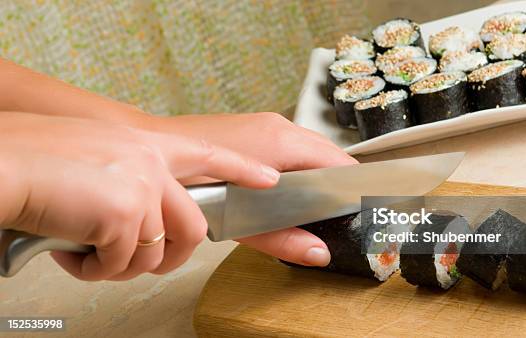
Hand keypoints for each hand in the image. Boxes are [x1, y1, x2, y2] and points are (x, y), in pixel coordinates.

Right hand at [0, 112, 278, 280]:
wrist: (1, 161)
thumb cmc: (33, 159)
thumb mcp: (96, 154)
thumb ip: (129, 176)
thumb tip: (137, 213)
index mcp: (145, 144)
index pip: (209, 154)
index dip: (242, 169)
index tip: (269, 179)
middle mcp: (151, 162)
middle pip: (193, 226)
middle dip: (170, 256)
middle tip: (135, 260)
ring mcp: (143, 186)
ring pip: (158, 252)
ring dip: (122, 265)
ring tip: (90, 254)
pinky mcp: (126, 213)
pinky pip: (122, 264)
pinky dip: (94, 269)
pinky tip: (71, 251)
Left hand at [147, 112, 357, 266]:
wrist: (151, 150)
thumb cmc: (191, 182)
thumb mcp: (242, 219)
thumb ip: (283, 237)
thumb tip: (319, 253)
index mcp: (283, 142)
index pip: (338, 163)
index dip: (351, 188)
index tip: (357, 211)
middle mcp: (278, 126)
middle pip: (327, 155)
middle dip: (335, 184)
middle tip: (337, 214)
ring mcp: (265, 123)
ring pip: (309, 150)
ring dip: (316, 175)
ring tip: (314, 204)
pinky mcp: (253, 128)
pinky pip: (290, 146)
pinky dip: (297, 167)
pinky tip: (288, 189)